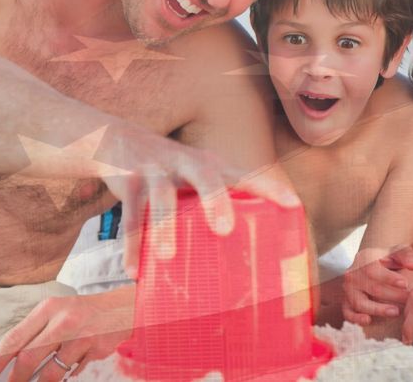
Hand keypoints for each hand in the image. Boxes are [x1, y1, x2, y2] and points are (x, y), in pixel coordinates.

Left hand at [0, 287, 134, 381]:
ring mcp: (82, 336)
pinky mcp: (96, 350)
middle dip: (15, 378)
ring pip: (51, 371)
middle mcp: (64, 321)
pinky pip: (73, 372)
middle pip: (30, 356)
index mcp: (49, 309)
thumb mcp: (53, 313)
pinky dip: (67, 376)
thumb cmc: (82, 311)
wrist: (123, 308)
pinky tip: (67, 371)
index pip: (16, 337)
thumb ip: (25, 331)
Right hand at [101, 127, 298, 275]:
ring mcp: (156, 170)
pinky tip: (135, 271)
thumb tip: (241, 258)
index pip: (244, 174)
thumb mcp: (195, 179)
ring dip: (163, 226)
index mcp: (209, 165)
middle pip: (205, 176)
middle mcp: (186, 163)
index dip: (269, 188)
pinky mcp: (128, 180)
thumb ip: (216, 205)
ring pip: (160, 196)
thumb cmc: (170, 172)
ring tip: (167, 256)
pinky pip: (128, 215)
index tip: (293, 205)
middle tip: (225, 230)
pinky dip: (131, 245)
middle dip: (215, 200)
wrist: (119, 141)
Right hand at [342, 246, 412, 324]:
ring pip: (360, 303)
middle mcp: (352, 274)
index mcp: (363, 258)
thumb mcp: (398, 252)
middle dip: (391, 296)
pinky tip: (368, 321)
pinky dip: (356, 318)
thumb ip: (407, 256)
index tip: (405, 284)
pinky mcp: (346, 303)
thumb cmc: (389, 259)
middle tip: (408, 301)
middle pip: (371, 288)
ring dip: (378, 309)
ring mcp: (348, 290)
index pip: (374, 270)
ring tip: (396, 312)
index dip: (389, 278)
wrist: (373, 265)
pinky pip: (348, 313)